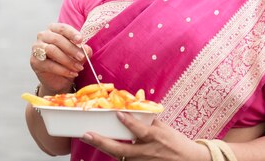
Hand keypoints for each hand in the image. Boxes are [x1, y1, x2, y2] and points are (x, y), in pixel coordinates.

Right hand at [30, 23, 90, 94]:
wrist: (58, 80)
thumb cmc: (67, 62)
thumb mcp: (77, 55)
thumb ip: (82, 50)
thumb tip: (87, 49)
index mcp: (53, 29)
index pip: (62, 28)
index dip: (72, 33)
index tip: (81, 40)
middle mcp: (43, 36)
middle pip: (57, 39)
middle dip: (71, 49)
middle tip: (82, 57)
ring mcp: (36, 48)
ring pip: (52, 50)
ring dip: (67, 60)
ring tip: (78, 68)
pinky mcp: (34, 61)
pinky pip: (49, 64)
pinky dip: (63, 70)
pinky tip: (72, 73)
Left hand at [80, 112, 209, 160]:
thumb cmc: (177, 143)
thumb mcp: (164, 128)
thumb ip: (148, 120)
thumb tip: (132, 108)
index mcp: (155, 137)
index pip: (140, 130)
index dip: (129, 122)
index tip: (118, 114)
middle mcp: (148, 152)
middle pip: (122, 149)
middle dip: (102, 142)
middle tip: (87, 135)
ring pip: (120, 158)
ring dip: (106, 149)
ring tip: (92, 139)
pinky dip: (118, 157)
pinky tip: (107, 149)